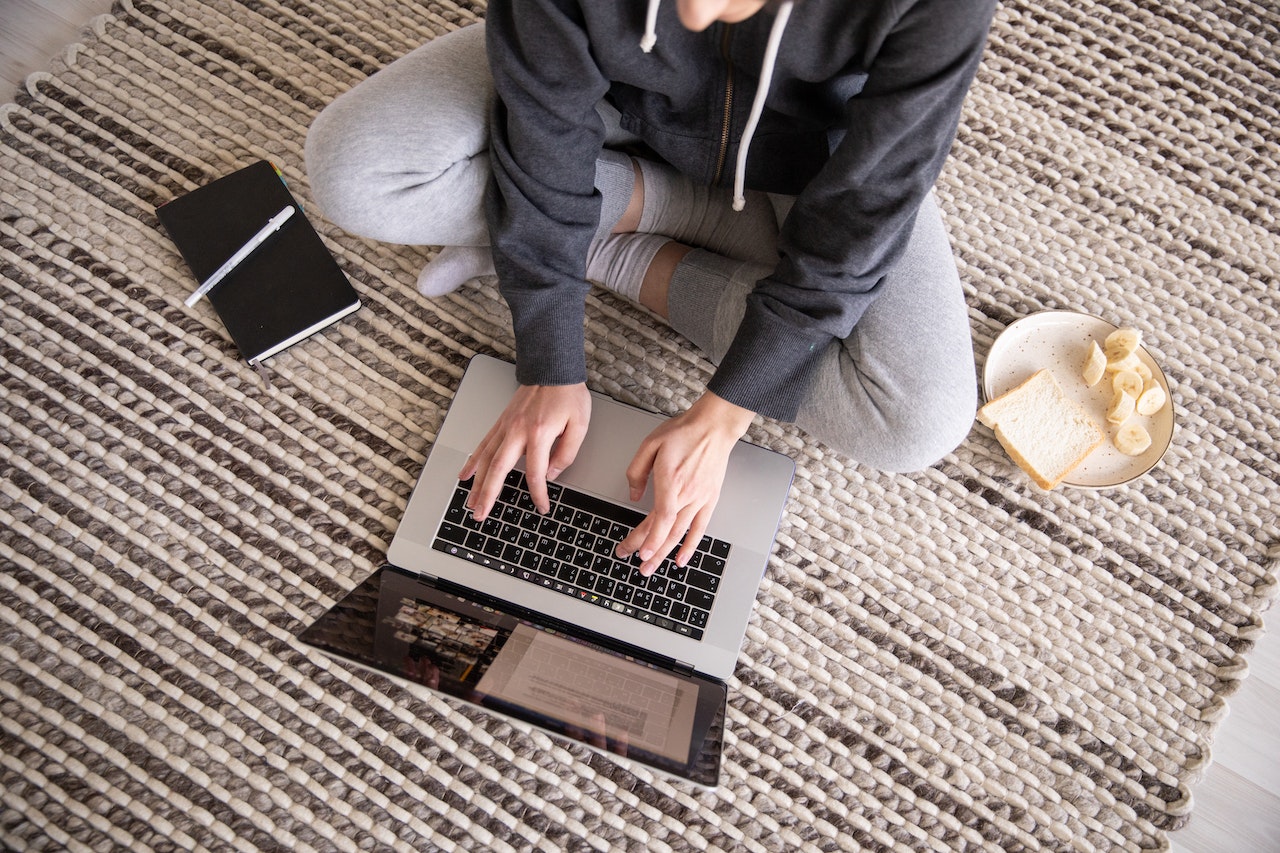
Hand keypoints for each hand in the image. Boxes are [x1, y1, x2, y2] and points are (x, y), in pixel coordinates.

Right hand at [459, 383, 591, 517]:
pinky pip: (483, 445)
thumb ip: (567, 453)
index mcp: (538, 434)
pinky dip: (472, 462)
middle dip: (489, 495)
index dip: (538, 494)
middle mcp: (517, 431)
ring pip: (486, 460)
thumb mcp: (579, 425)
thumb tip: (552, 474)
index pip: (535, 473)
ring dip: (477, 484)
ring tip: (471, 503)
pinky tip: (465, 475)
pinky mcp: (501, 423)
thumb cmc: (568, 394)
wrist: (553, 369)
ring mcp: (505, 426)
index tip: (542, 506)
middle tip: (481, 515)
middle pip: (498, 470)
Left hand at [616, 392, 753, 574]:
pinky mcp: (709, 500)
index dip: (650, 538)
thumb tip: (633, 495)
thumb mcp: (650, 444)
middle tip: (635, 563)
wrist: (714, 427)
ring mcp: (700, 499)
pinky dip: (691, 546)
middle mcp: (687, 494)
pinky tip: (681, 560)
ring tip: (651, 567)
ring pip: (681, 533)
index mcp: (671, 480)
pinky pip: (700, 528)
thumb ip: (637, 471)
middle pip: (667, 530)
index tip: (638, 552)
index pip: (661, 518)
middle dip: (649, 551)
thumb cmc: (684, 432)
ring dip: (665, 553)